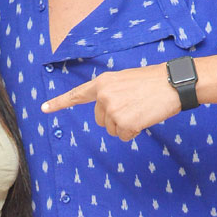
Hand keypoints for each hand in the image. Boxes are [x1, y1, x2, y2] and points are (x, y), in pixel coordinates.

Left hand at [41, 63, 181, 140]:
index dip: (59, 103)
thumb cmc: (153, 82)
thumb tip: (105, 113)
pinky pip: (124, 136)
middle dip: (115, 119)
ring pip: (113, 130)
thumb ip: (110, 93)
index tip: (43, 109)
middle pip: (100, 120)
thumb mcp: (125, 81)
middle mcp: (103, 96)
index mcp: (102, 83)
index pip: (77, 95)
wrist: (173, 83)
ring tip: (141, 110)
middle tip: (134, 107)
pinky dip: (134, 132)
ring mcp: (112, 109)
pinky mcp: (123, 122)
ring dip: (126, 125)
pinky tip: (144, 118)